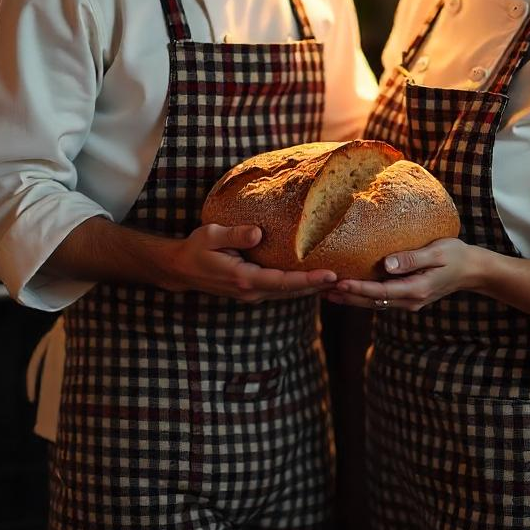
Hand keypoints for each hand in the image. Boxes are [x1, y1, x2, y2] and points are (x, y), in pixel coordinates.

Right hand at [158, 223, 336, 301]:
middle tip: (348, 279)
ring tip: (340, 281)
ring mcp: (253, 294)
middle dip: (319, 286)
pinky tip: (316, 280)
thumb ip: (235, 235)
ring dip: (312, 289)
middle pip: (292, 291)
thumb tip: (259, 234)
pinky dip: (300, 287)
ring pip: (289, 293)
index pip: (283, 281)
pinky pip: (281, 290)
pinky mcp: (253, 291)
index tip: (331, 275)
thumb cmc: (196, 248)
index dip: (308, 279)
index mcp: (244, 278)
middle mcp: (251, 291)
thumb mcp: (211, 235)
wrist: (181, 269)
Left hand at [326, 237, 483, 310]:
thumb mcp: (438, 252)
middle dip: (347, 296)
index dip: (358, 288)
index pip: (381, 291)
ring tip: (326, 292)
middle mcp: (410, 300)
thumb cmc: (456, 255)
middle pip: (373, 301)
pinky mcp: (408, 297)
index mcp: (416, 290)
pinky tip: (349, 290)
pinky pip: (382, 299)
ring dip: (352, 298)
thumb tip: (386, 264)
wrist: (472, 270)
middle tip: (321, 290)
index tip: (339, 283)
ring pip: (375, 303)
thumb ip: (412, 259)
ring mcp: (409, 301)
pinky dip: (363, 295)